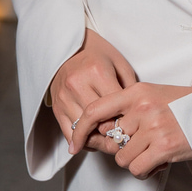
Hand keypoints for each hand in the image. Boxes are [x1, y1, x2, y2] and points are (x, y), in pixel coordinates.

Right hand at [49, 29, 136, 152]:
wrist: (70, 49)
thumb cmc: (99, 56)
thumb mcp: (120, 64)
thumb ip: (130, 88)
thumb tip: (135, 115)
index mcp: (97, 72)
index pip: (114, 107)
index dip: (126, 120)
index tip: (133, 124)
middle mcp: (77, 84)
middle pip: (99, 122)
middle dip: (113, 133)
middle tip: (124, 137)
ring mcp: (64, 97)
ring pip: (83, 131)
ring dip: (98, 140)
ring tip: (110, 139)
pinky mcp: (56, 107)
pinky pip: (69, 133)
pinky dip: (83, 141)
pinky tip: (93, 139)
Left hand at [69, 83, 191, 177]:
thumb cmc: (186, 107)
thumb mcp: (155, 97)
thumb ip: (129, 110)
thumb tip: (101, 134)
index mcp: (137, 91)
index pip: (96, 110)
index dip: (80, 129)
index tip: (75, 144)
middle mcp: (143, 107)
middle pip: (110, 140)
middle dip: (122, 149)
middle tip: (140, 148)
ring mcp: (154, 126)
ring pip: (122, 158)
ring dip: (135, 161)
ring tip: (154, 153)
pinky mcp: (164, 146)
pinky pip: (137, 169)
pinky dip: (145, 172)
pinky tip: (158, 163)